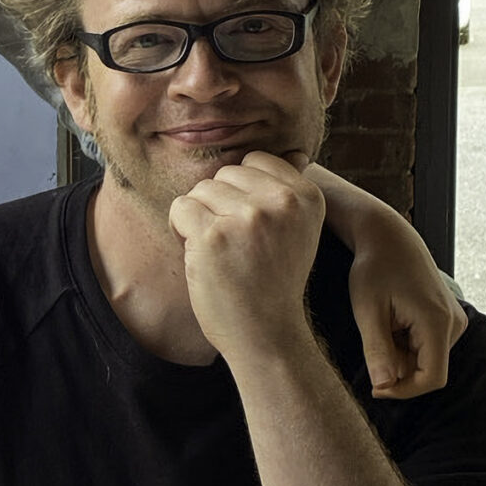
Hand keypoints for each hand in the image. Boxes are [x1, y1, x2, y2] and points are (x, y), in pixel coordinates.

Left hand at [169, 151, 325, 358]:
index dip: (239, 193)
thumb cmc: (273, 282)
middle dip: (217, 205)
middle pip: (223, 175)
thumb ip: (290, 192)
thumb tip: (296, 151)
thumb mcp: (298, 231)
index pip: (254, 162)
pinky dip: (178, 229)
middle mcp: (281, 201)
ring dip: (198, 218)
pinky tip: (199, 255)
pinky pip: (180, 207)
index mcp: (307, 195)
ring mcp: (248, 217)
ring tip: (218, 252)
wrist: (266, 335)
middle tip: (232, 245)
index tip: (248, 228)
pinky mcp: (213, 235)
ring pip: (199, 190)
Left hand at [349, 239, 466, 398]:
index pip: (432, 378)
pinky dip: (404, 342)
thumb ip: (376, 350)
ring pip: (425, 358)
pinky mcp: (447, 318)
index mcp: (437, 323)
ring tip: (381, 323)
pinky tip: (390, 320)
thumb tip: (384, 386)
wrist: (388, 239)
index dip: (403, 391)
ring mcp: (453, 320)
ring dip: (398, 353)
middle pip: (427, 369)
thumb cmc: (374, 270)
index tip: (374, 388)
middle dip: (396, 366)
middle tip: (371, 341)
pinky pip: (426, 345)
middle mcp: (454, 324)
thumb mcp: (367, 311)